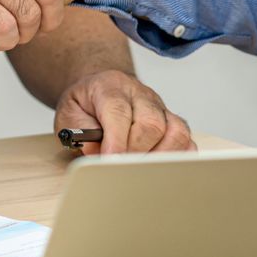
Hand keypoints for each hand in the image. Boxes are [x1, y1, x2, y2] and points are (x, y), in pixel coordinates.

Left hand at [55, 70, 194, 155]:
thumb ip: (80, 132)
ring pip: (175, 132)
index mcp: (111, 87)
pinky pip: (186, 140)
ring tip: (139, 170)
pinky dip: (177, 157)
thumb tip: (97, 154)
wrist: (100, 88)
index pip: (118, 111)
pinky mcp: (173, 121)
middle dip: (136, 152)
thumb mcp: (69, 114)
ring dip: (158, 157)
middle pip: (151, 123)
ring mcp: (160, 107)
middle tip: (122, 169)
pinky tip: (159, 167)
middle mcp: (140, 94)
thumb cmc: (86, 104)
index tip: (111, 163)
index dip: (116, 140)